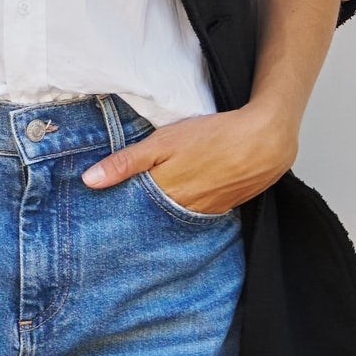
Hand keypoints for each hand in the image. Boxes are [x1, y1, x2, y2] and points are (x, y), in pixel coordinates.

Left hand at [80, 102, 297, 216]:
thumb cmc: (214, 136)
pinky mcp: (222, 209)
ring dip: (161, 216)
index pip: (131, 213)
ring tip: (149, 207)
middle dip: (136, 219)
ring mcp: (204, 213)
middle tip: (119, 217)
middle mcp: (183, 211)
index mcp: (165, 195)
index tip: (100, 217)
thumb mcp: (164, 142)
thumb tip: (90, 180)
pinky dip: (184, 211)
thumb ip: (126, 162)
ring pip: (173, 220)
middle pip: (151, 220)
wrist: (266, 141)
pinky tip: (181, 199)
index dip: (116, 213)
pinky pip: (195, 216)